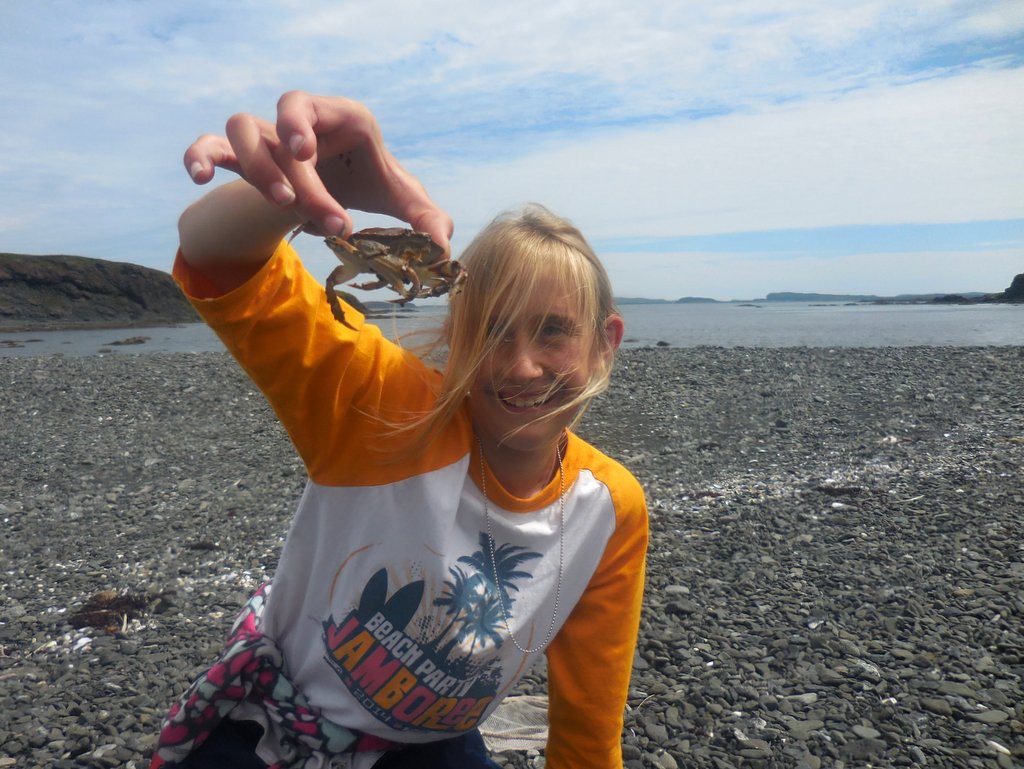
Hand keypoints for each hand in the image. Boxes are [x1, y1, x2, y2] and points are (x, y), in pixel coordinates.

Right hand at [183, 91, 452, 251]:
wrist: (330, 191)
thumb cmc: (368, 184)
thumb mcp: (400, 200)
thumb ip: (426, 218)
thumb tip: (441, 249)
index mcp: (343, 120)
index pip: (322, 108)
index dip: (306, 122)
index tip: (305, 153)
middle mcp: (301, 122)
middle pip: (285, 124)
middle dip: (299, 171)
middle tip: (328, 218)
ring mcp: (268, 137)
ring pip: (243, 127)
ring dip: (255, 166)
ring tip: (281, 204)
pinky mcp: (240, 157)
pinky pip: (209, 143)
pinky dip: (199, 154)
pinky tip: (200, 177)